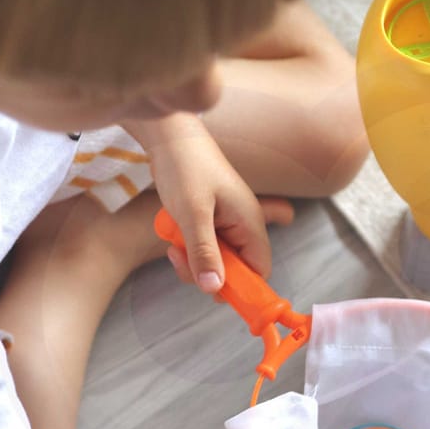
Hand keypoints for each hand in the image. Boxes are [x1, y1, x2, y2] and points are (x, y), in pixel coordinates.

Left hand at [129, 113, 289, 292]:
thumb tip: (214, 289)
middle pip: (236, 270)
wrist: (170, 137)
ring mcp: (228, 224)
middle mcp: (244, 226)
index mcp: (250, 223)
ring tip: (174, 244)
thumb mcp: (192, 214)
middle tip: (182, 259)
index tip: (212, 291)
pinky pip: (205, 248)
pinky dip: (188, 249)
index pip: (259, 270)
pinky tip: (174, 236)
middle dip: (208, 273)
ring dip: (194, 261)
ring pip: (217, 261)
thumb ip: (204, 253)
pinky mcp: (212, 222)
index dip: (241, 287)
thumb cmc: (185, 168)